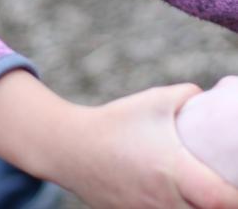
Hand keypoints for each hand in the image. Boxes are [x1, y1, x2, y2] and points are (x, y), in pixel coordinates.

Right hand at [0, 72, 237, 208]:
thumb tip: (205, 96)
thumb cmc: (117, 122)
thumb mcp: (154, 100)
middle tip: (221, 182)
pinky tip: (176, 194)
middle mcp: (168, 201)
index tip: (237, 182)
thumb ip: (185, 96)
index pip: (223, 199)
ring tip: (199, 188)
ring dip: (196, 204)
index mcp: (176, 173)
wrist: (72, 148)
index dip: (237, 194)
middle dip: (219, 200)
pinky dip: (175, 205)